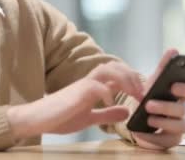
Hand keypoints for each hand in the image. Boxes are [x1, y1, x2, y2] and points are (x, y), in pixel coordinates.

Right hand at [7, 61, 143, 138]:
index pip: (118, 74)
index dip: (134, 78)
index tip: (146, 91)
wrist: (38, 118)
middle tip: (143, 94)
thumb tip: (127, 111)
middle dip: (133, 76)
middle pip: (116, 66)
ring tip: (134, 94)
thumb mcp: (90, 117)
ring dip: (124, 79)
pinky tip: (111, 101)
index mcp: (95, 86)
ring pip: (107, 69)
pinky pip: (95, 86)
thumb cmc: (60, 116)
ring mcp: (84, 85)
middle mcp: (91, 81)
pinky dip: (106, 92)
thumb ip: (107, 114)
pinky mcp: (76, 92)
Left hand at [132, 49, 184, 149]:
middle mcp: (182, 111)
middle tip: (149, 104)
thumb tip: (174, 50)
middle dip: (167, 107)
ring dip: (164, 122)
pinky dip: (155, 138)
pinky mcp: (170, 139)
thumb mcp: (155, 81)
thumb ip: (164, 67)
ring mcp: (178, 126)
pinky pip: (169, 141)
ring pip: (180, 126)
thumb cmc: (152, 95)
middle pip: (183, 110)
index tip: (173, 86)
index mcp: (180, 95)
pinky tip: (142, 132)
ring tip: (148, 118)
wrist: (140, 114)